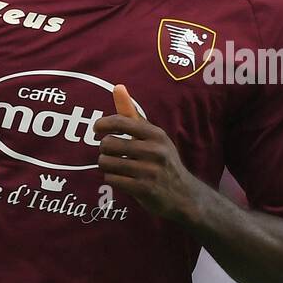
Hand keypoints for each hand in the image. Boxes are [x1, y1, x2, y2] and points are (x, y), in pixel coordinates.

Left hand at [93, 84, 197, 220]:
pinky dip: (112, 179)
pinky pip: (111, 179)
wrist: (185, 196)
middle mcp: (154, 151)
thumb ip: (132, 114)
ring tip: (115, 167)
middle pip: (108, 144)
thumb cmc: (163, 162)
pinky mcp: (143, 189)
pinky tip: (122, 179)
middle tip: (110, 154)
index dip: (102, 124)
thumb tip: (117, 87)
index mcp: (156, 134)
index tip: (97, 129)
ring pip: (106, 163)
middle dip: (104, 150)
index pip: (121, 122)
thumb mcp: (154, 137)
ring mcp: (149, 171)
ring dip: (106, 165)